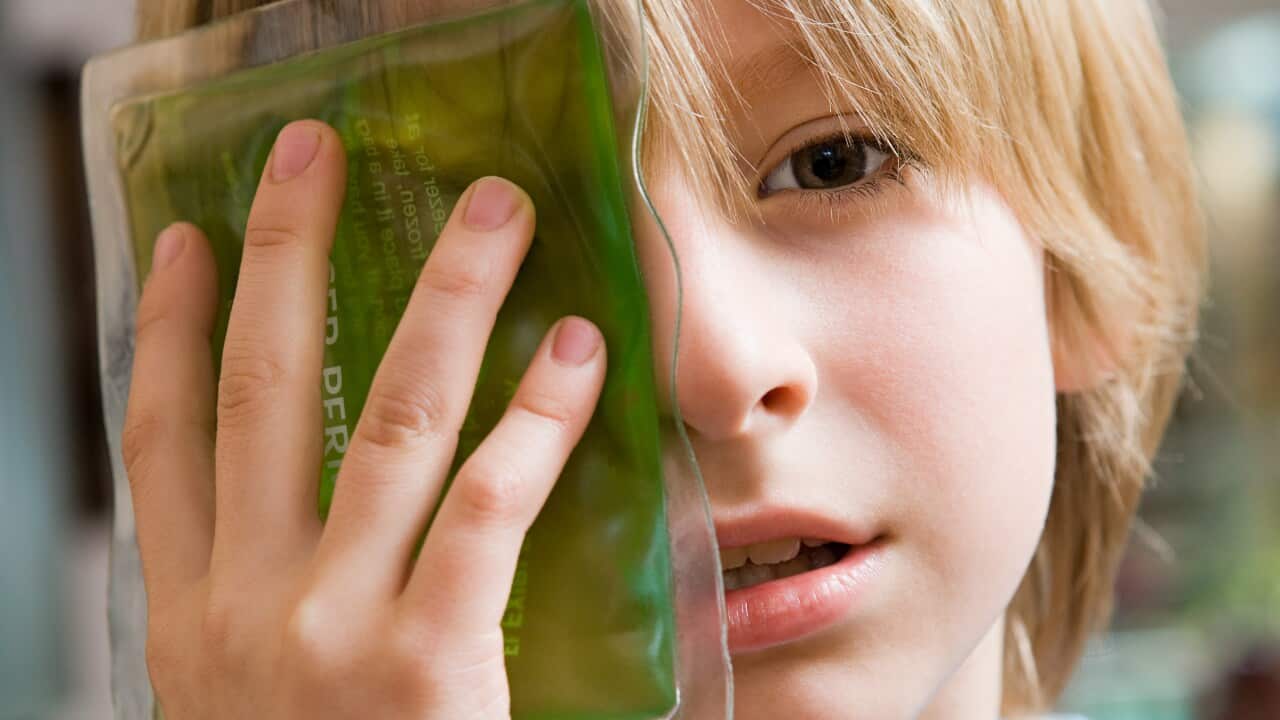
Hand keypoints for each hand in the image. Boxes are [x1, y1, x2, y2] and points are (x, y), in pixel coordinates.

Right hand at [121, 119, 606, 718]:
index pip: (159, 438)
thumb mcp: (248, 703)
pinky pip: (488, 504)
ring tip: (491, 212)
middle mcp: (242, 606)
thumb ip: (264, 606)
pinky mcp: (427, 663)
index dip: (168, 327)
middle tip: (313, 154)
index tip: (185, 237)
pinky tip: (574, 350)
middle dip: (285, 255)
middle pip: (262, 389)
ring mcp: (330, 630)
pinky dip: (534, 419)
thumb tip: (316, 502)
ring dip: (443, 298)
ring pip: (388, 418)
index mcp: (187, 617)